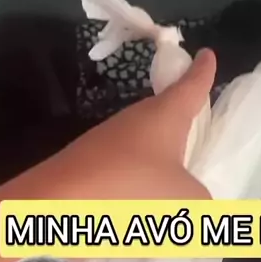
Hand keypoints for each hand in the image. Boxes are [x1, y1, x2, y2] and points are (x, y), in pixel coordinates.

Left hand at [52, 48, 216, 198]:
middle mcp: (137, 121)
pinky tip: (146, 207)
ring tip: (181, 183)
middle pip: (167, 115)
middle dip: (185, 121)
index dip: (202, 71)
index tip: (206, 53)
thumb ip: (202, 202)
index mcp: (165, 115)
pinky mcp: (91, 167)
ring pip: (148, 147)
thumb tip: (200, 206)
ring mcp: (110, 143)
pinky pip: (128, 171)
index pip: (191, 85)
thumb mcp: (184, 200)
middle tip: (204, 126)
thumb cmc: (130, 186)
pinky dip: (141, 184)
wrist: (54, 204)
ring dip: (163, 161)